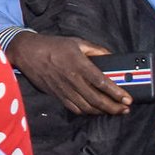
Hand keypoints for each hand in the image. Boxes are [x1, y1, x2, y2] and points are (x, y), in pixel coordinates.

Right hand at [7, 33, 128, 114]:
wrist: (26, 52)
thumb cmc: (51, 45)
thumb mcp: (76, 42)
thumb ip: (95, 49)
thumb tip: (111, 55)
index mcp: (79, 64)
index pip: (102, 82)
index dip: (116, 93)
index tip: (128, 99)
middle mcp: (72, 79)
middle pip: (97, 99)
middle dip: (113, 107)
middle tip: (124, 109)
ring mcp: (63, 89)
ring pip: (87, 107)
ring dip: (102, 112)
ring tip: (112, 111)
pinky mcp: (56, 94)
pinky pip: (74, 108)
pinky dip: (86, 112)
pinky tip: (93, 110)